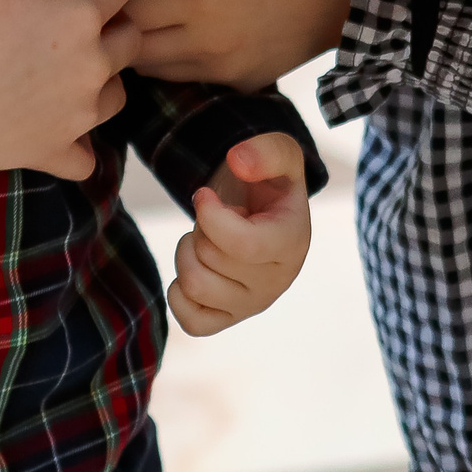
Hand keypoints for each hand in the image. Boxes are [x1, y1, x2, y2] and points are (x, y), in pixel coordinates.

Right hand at [0, 0, 142, 215]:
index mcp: (80, 15)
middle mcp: (95, 65)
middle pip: (133, 37)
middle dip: (119, 22)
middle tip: (89, 16)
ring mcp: (82, 114)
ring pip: (119, 92)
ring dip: (106, 77)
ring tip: (76, 68)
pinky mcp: (62, 151)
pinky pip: (89, 154)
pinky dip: (81, 141)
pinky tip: (62, 128)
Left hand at [121, 0, 380, 90]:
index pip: (128, 8)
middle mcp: (205, 43)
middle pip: (131, 46)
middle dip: (123, 19)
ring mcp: (223, 70)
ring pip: (154, 69)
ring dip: (144, 42)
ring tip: (161, 9)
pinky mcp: (242, 83)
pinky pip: (187, 78)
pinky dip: (173, 60)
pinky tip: (187, 31)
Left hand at [168, 131, 310, 336]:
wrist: (261, 208)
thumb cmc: (267, 181)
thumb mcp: (278, 152)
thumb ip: (265, 151)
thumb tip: (239, 162)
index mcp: (292, 243)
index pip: (244, 245)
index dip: (211, 215)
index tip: (204, 195)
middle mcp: (276, 281)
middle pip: (209, 259)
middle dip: (200, 228)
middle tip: (217, 217)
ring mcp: (252, 305)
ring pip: (194, 287)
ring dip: (187, 253)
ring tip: (207, 239)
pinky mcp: (228, 319)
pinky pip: (191, 320)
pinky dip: (179, 292)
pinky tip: (197, 266)